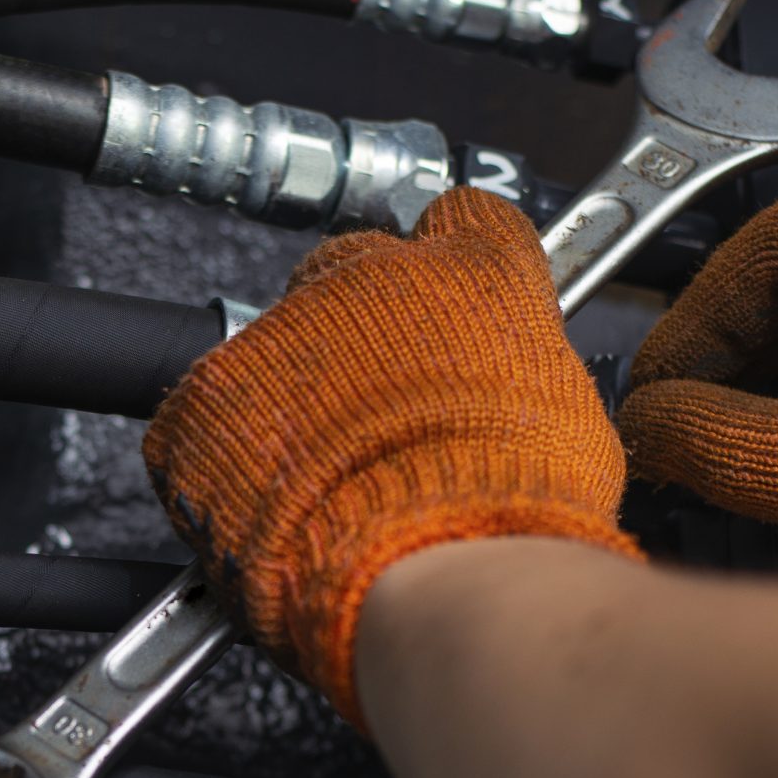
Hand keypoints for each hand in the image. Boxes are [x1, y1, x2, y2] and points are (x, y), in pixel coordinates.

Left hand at [142, 187, 634, 726]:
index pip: (462, 220)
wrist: (436, 556)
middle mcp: (376, 276)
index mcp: (476, 273)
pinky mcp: (214, 389)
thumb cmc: (513, 505)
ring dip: (292, 402)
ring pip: (278, 344)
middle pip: (350, 272)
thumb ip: (523, 376)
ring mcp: (288, 326)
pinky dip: (229, 458)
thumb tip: (512, 396)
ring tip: (324, 484)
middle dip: (357, 333)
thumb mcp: (565, 421)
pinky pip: (212, 415)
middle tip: (375, 414)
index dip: (450, 266)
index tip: (445, 305)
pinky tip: (271, 508)